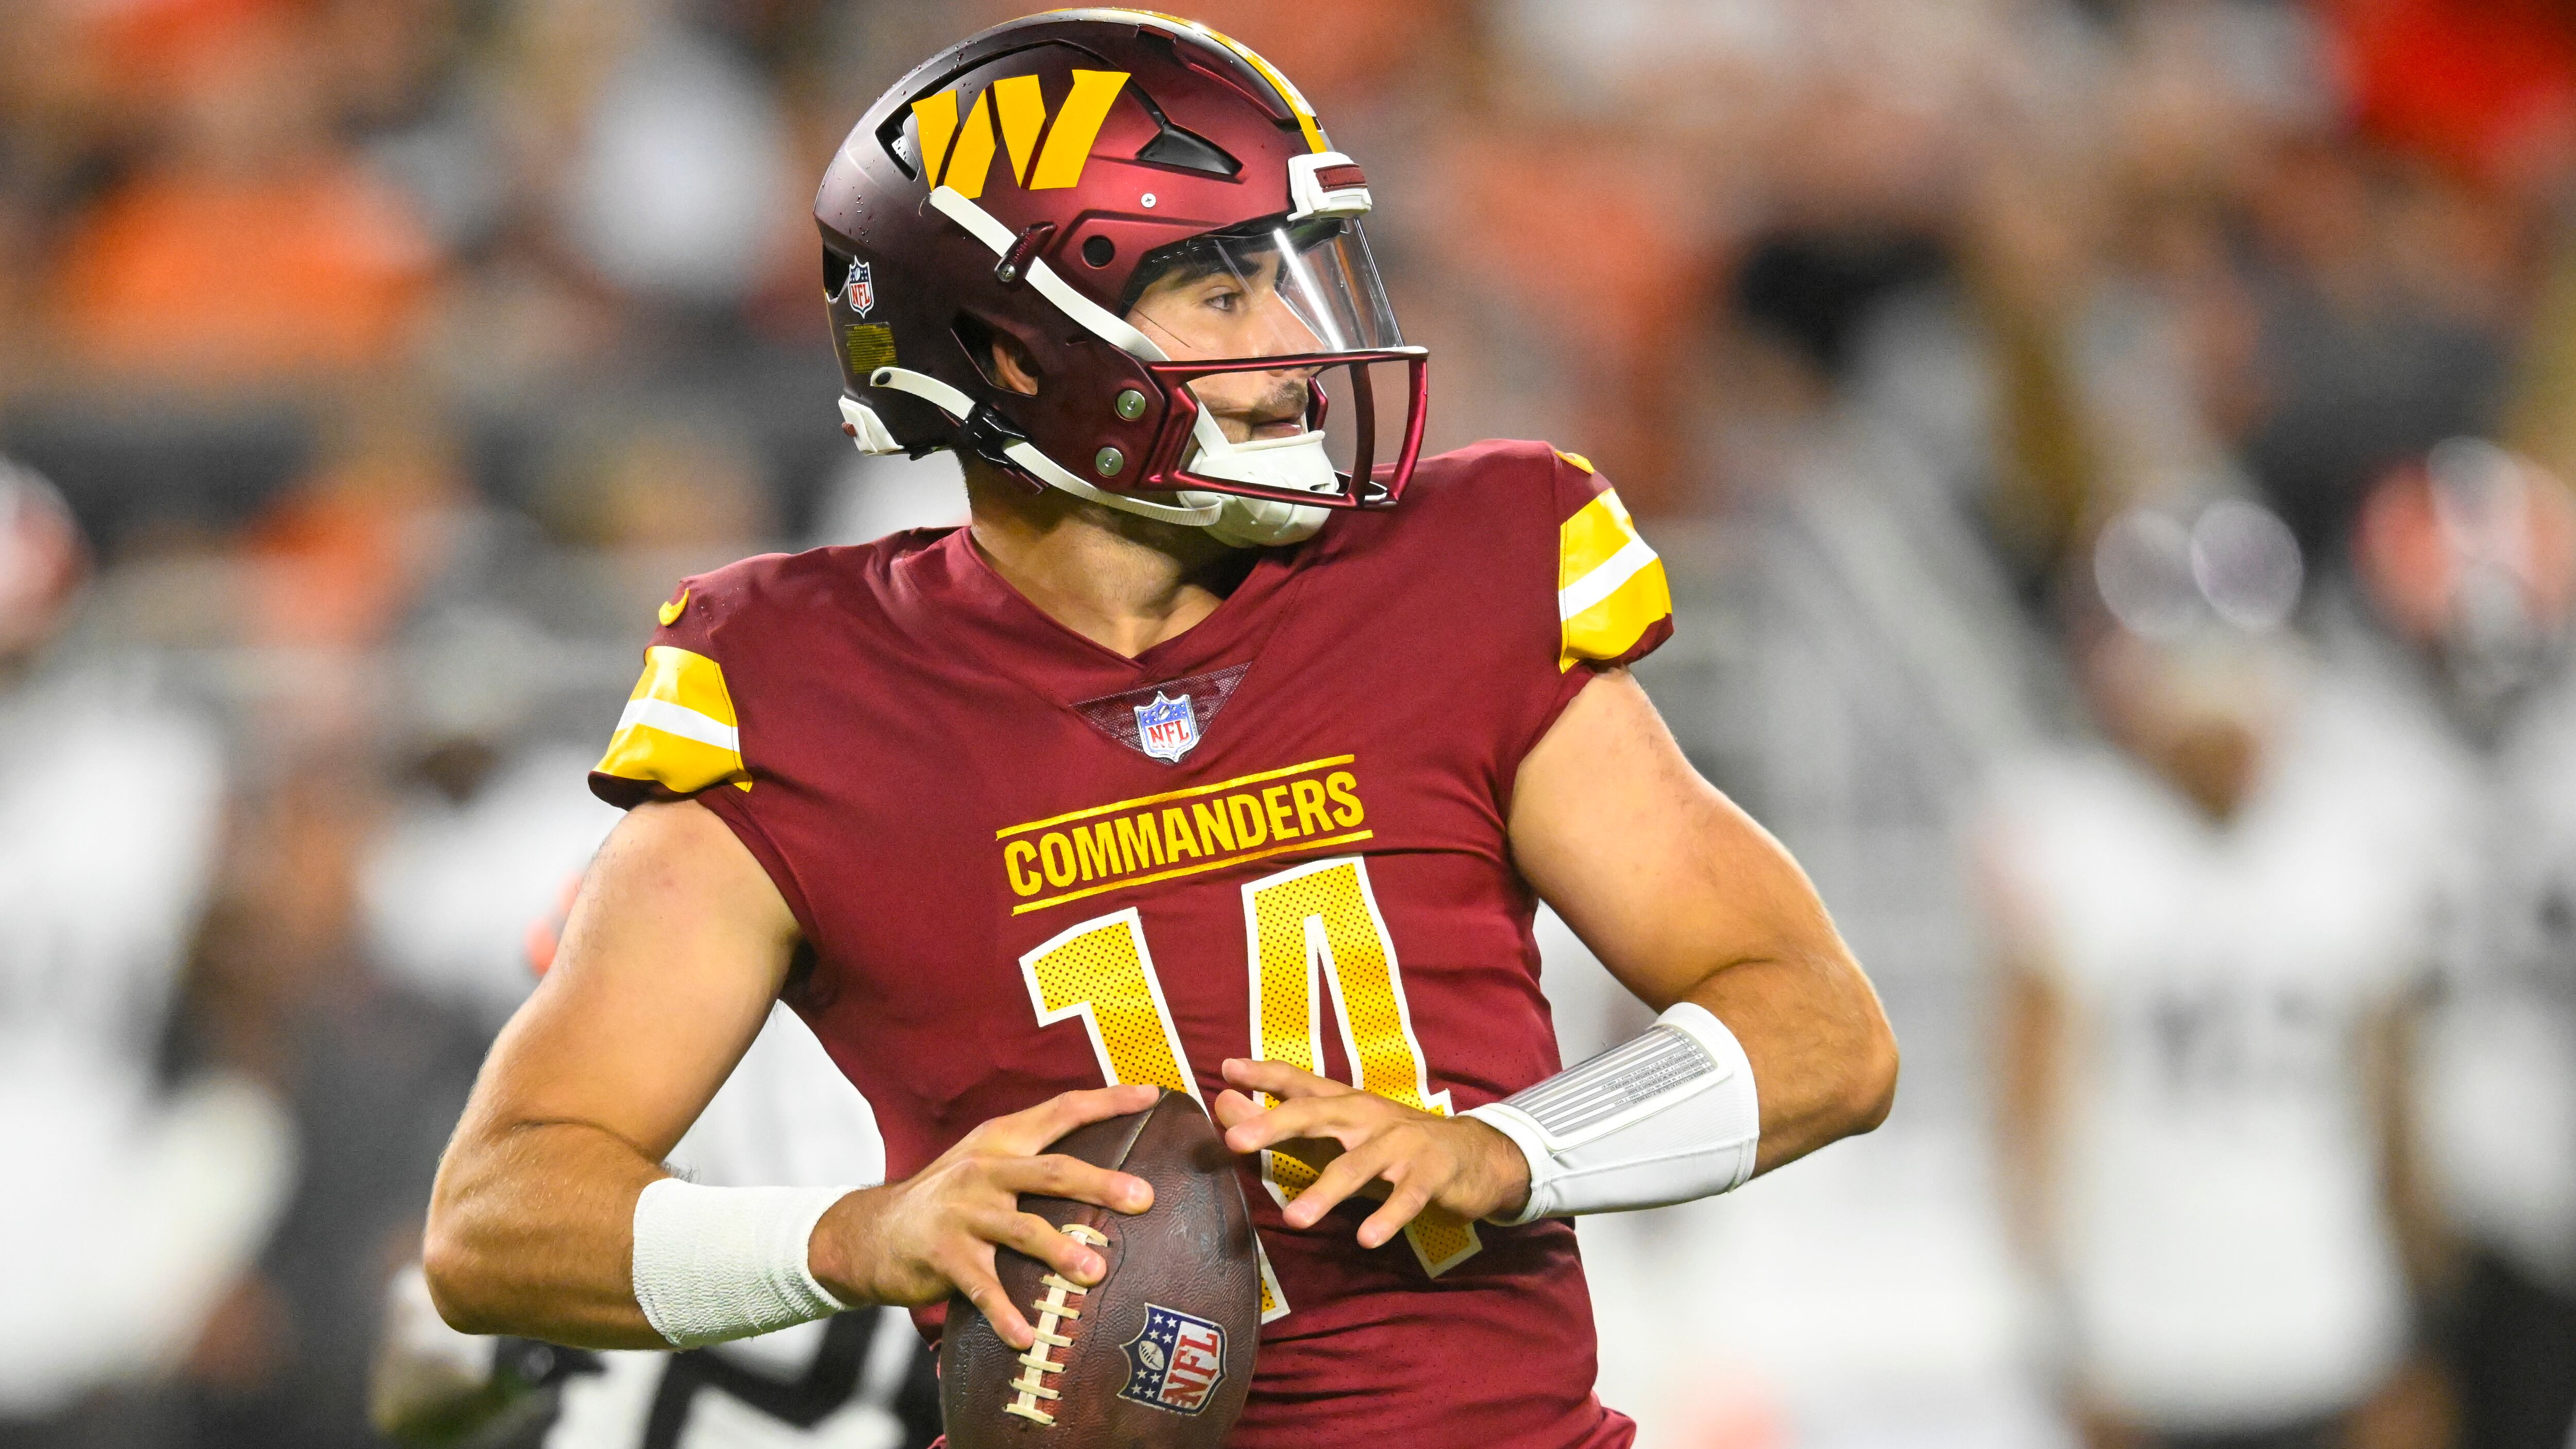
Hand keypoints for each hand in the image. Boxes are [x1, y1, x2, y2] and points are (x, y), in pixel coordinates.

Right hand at [809, 1084, 1157, 1349]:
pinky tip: (1028, 1337)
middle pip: (1053, 1172)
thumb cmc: (950, 1200)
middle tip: (1145, 1198)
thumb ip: (1037, 1160)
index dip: (1107, 1101)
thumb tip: (1109, 1168)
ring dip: (1061, 1250)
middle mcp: (985, 1169)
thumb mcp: (987, 1164)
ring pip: (1023, 1229)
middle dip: (1101, 1184)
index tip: (1152, 1095)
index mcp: (1002, 1140)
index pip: (1062, 1111)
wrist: (870, 1232)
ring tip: (1097, 1272)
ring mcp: (963, 1213)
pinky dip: (1006, 1314)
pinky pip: (983, 1287)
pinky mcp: (943, 1256)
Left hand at [1212, 1059, 1530, 1248]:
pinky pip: (1406, 1197)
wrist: (1476, 1155)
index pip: (1299, 1082)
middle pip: (1317, 1114)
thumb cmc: (1392, 1144)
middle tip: (1236, 1141)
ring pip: (1358, 1164)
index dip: (1263, 1074)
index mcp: (1344, 1103)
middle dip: (1276, 1125)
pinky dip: (1388, 1216)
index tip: (1227, 1069)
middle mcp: (1368, 1116)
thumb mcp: (1337, 1132)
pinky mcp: (1430, 1175)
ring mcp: (1401, 1144)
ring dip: (1326, 1191)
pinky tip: (1367, 1237)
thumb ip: (1280, 1122)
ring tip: (1295, 1218)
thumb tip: (1222, 1104)